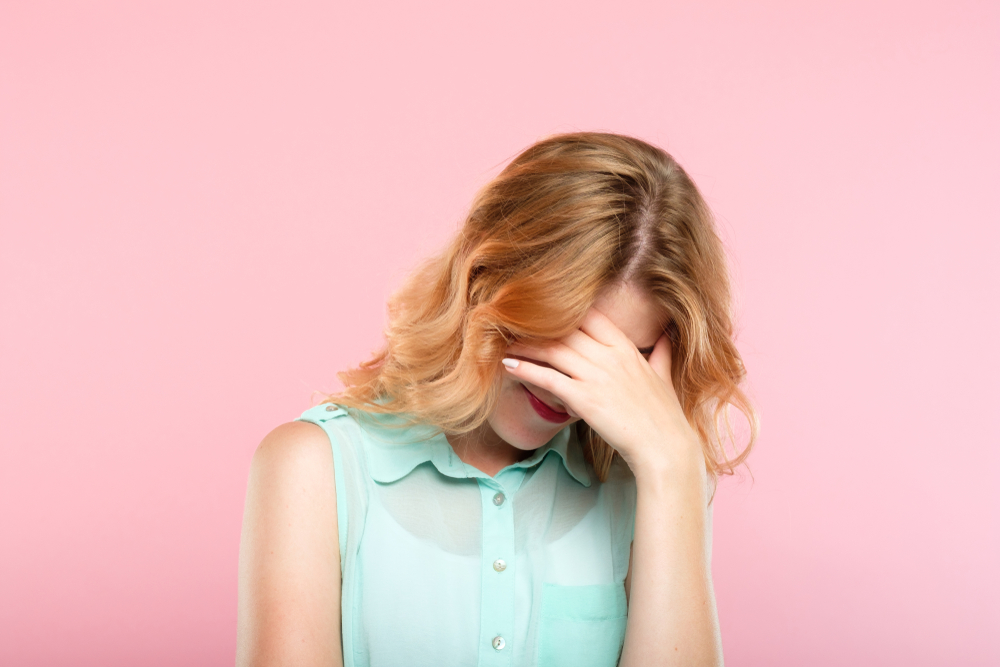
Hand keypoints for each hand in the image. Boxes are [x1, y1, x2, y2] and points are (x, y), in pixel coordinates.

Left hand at [503, 308, 703, 478]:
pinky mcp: (584, 399)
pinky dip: (526, 369)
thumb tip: (666, 334)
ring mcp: (596, 376)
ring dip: (525, 345)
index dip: (566, 310)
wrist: (664, 447)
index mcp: (625, 348)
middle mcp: (609, 356)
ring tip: (505, 343)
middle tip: (515, 324)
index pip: (590, 315)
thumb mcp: (664, 376)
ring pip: (553, 350)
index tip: (545, 311)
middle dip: (538, 325)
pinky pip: (548, 378)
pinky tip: (508, 365)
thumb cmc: (664, 416)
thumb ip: (662, 352)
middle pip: (565, 329)